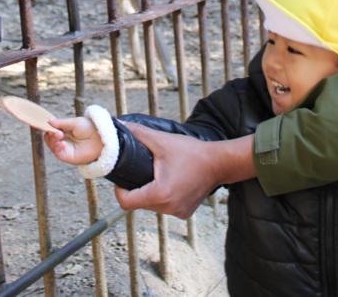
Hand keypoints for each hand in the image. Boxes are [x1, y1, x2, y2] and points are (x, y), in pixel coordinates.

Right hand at [43, 117, 103, 164]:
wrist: (101, 139)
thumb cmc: (90, 129)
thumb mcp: (75, 123)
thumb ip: (62, 123)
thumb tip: (49, 120)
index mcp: (65, 131)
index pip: (52, 130)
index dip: (49, 127)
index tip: (46, 123)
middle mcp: (64, 140)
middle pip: (49, 138)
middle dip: (50, 134)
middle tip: (54, 130)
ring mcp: (65, 149)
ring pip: (52, 146)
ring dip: (53, 140)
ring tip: (59, 134)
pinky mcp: (68, 157)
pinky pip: (58, 154)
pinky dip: (57, 148)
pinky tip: (61, 143)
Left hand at [114, 123, 254, 218]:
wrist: (219, 163)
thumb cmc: (192, 152)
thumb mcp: (162, 141)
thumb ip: (139, 133)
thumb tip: (118, 125)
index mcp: (160, 194)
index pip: (126, 202)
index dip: (120, 190)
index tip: (124, 178)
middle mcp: (168, 208)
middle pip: (139, 203)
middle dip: (137, 189)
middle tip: (142, 171)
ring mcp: (177, 212)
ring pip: (152, 206)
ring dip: (151, 193)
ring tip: (158, 176)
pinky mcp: (185, 212)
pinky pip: (166, 207)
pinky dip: (164, 197)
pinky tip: (171, 183)